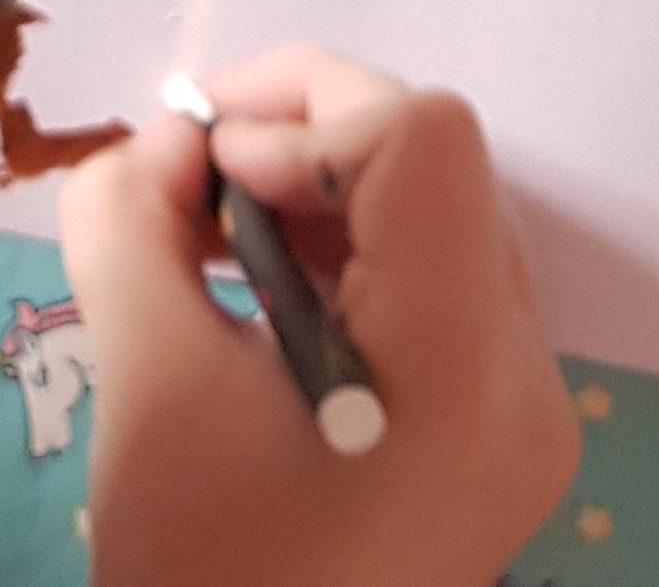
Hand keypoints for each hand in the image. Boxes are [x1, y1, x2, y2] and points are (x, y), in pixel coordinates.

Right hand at [60, 48, 578, 586]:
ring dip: (311, 192)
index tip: (195, 175)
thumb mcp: (145, 381)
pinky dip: (338, 257)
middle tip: (180, 174)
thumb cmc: (205, 570)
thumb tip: (160, 145)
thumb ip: (132, 222)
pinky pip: (429, 292)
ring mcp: (520, 416)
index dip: (298, 117)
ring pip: (433, 219)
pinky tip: (247, 291)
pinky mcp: (488, 442)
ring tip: (201, 237)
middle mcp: (525, 378)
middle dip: (296, 135)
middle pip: (436, 166)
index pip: (421, 140)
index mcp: (466, 366)